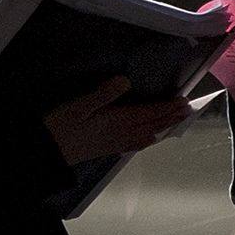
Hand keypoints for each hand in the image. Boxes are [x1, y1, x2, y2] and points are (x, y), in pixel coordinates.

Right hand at [43, 73, 200, 166]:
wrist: (47, 153)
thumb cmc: (60, 127)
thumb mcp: (78, 106)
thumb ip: (102, 94)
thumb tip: (125, 80)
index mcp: (116, 121)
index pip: (148, 113)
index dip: (167, 107)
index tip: (183, 101)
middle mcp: (121, 133)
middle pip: (152, 125)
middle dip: (170, 117)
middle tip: (187, 110)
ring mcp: (115, 143)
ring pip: (146, 135)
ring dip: (162, 127)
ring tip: (175, 122)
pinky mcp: (108, 149)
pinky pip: (135, 144)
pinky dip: (147, 140)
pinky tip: (148, 139)